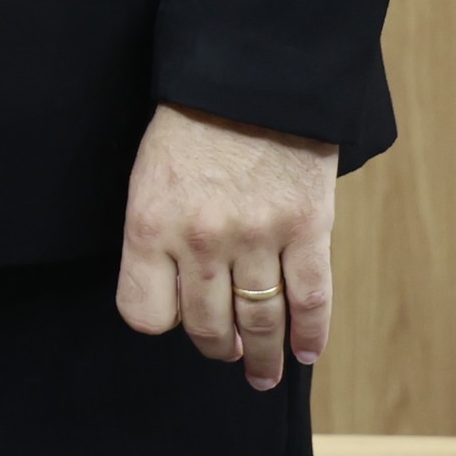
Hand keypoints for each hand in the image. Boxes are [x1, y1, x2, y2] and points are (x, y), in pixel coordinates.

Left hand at [115, 102, 337, 388]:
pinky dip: (311, 333)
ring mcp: (257, 237)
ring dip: (264, 356)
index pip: (144, 312)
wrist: (250, 82)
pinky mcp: (307, 229)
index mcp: (150, 225)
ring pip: (261, 321)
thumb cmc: (190, 129)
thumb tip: (172, 292)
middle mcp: (201, 240)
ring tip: (264, 373)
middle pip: (207, 326)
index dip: (162, 323)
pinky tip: (306, 352)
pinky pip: (310, 299)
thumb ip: (156, 236)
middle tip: (227, 354)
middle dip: (217, 347)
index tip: (176, 320)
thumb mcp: (148, 178)